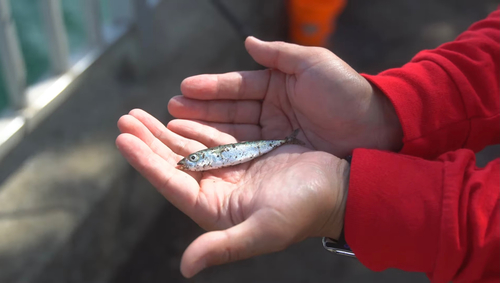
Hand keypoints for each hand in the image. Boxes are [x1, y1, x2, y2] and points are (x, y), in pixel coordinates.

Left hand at [116, 109, 349, 276]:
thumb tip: (185, 268)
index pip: (171, 182)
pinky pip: (210, 138)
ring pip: (187, 148)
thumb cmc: (303, 211)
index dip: (145, 162)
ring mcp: (228, 171)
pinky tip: (175, 118)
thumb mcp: (263, 231)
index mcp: (215, 209)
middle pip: (172, 163)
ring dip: (162, 131)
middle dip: (147, 141)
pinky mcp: (243, 154)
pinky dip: (192, 127)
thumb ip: (223, 247)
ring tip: (138, 114)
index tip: (122, 139)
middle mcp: (216, 191)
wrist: (335, 190)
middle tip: (124, 118)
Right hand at [168, 36, 402, 156]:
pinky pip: (246, 151)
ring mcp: (274, 134)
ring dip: (205, 130)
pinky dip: (224, 150)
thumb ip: (279, 54)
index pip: (238, 86)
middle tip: (170, 110)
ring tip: (175, 129)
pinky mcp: (278, 156)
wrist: (375, 132)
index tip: (184, 89)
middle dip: (200, 110)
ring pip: (233, 131)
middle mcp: (272, 109)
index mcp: (278, 85)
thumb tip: (247, 42)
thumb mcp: (314, 64)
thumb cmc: (346, 94)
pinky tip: (202, 150)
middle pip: (229, 110)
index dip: (211, 88)